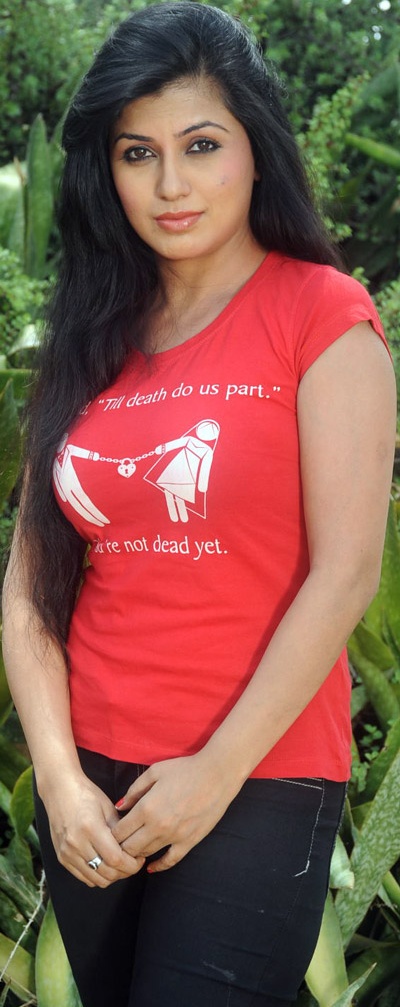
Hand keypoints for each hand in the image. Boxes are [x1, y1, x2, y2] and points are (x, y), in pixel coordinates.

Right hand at [42, 772, 145, 887]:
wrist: (59, 790)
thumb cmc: (85, 794)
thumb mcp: (108, 807)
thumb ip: (120, 831)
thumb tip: (133, 850)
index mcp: (90, 828)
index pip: (116, 859)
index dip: (132, 864)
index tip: (140, 859)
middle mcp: (76, 844)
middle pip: (107, 874)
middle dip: (125, 872)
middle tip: (133, 862)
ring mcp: (67, 853)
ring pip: (95, 880)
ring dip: (111, 877)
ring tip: (119, 865)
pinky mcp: (62, 858)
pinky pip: (83, 877)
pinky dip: (97, 876)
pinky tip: (104, 864)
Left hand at [111, 751, 241, 871]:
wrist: (216, 774)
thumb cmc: (185, 769)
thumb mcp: (155, 772)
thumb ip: (134, 790)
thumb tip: (119, 807)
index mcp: (146, 808)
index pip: (119, 832)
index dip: (111, 835)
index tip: (111, 832)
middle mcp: (157, 826)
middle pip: (129, 848)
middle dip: (120, 847)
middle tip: (118, 843)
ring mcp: (174, 836)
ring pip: (147, 854)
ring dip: (137, 854)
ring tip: (133, 850)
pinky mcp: (189, 842)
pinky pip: (170, 861)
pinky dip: (158, 866)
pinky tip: (151, 867)